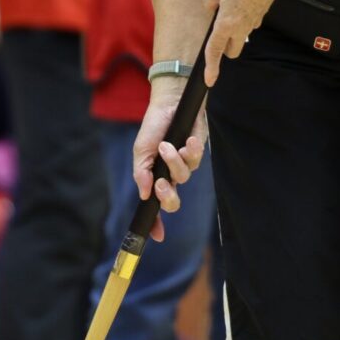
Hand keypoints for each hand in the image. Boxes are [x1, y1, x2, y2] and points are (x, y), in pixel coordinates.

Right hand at [131, 79, 208, 240]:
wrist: (168, 103)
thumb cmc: (153, 128)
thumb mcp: (141, 151)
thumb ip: (141, 173)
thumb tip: (144, 195)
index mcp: (154, 178)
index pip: (155, 206)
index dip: (155, 223)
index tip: (156, 235)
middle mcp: (171, 176)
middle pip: (173, 202)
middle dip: (168, 196)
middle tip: (161, 183)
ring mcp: (185, 165)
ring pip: (183, 177)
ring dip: (174, 162)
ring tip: (167, 145)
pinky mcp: (198, 153)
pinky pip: (196, 160)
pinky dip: (190, 151)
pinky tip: (186, 140)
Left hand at [201, 0, 289, 84]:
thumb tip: (211, 8)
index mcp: (226, 22)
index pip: (215, 49)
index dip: (211, 67)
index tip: (209, 81)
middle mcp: (241, 27)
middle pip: (232, 51)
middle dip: (224, 48)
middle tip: (218, 30)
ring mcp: (254, 22)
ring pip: (241, 38)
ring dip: (234, 31)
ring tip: (229, 7)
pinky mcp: (262, 15)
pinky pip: (249, 24)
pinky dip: (243, 19)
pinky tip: (241, 1)